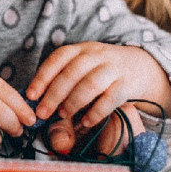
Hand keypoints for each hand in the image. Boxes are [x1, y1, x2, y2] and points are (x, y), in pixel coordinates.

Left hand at [25, 42, 170, 127]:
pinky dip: (96, 112)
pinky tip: (86, 121)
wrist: (140, 67)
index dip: (43, 77)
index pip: (58, 58)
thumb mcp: (82, 67)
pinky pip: (111, 98)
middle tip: (42, 113)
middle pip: (72, 72)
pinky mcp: (127, 84)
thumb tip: (38, 104)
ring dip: (74, 101)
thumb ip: (63, 81)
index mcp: (80, 49)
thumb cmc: (100, 71)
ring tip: (63, 115)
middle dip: (54, 94)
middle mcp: (96, 55)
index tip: (30, 95)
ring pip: (91, 83)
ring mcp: (113, 68)